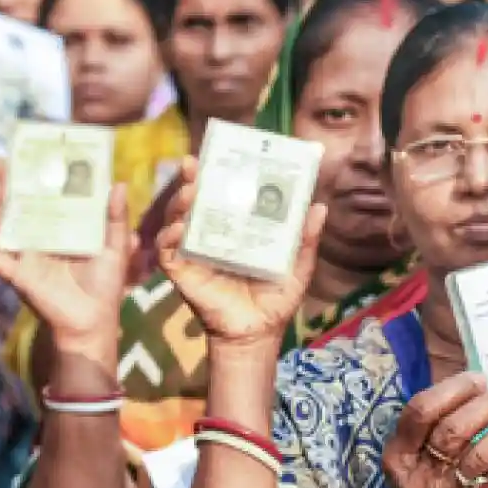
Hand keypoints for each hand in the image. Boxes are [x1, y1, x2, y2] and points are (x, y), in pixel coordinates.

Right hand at [0, 158, 135, 348]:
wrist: (93, 321)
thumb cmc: (105, 285)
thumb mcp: (114, 246)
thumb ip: (115, 217)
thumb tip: (117, 183)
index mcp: (61, 229)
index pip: (45, 198)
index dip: (37, 178)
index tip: (33, 153)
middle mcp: (39, 239)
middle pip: (18, 206)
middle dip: (9, 183)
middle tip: (1, 158)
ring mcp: (25, 256)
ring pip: (2, 226)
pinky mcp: (17, 274)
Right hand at [156, 155, 326, 346]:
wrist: (259, 334)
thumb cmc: (277, 300)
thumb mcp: (297, 266)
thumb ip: (305, 239)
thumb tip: (319, 207)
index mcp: (238, 229)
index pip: (224, 195)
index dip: (218, 174)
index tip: (218, 153)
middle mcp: (212, 236)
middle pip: (195, 202)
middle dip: (190, 180)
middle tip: (192, 162)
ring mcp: (195, 254)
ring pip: (177, 221)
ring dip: (178, 204)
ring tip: (188, 191)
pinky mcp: (183, 274)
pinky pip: (168, 253)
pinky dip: (169, 239)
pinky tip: (178, 228)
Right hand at [382, 372, 487, 487]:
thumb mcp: (418, 461)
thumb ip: (436, 425)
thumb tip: (478, 382)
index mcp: (398, 459)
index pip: (421, 412)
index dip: (453, 389)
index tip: (479, 379)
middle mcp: (417, 482)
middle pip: (454, 430)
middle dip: (487, 405)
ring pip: (482, 455)